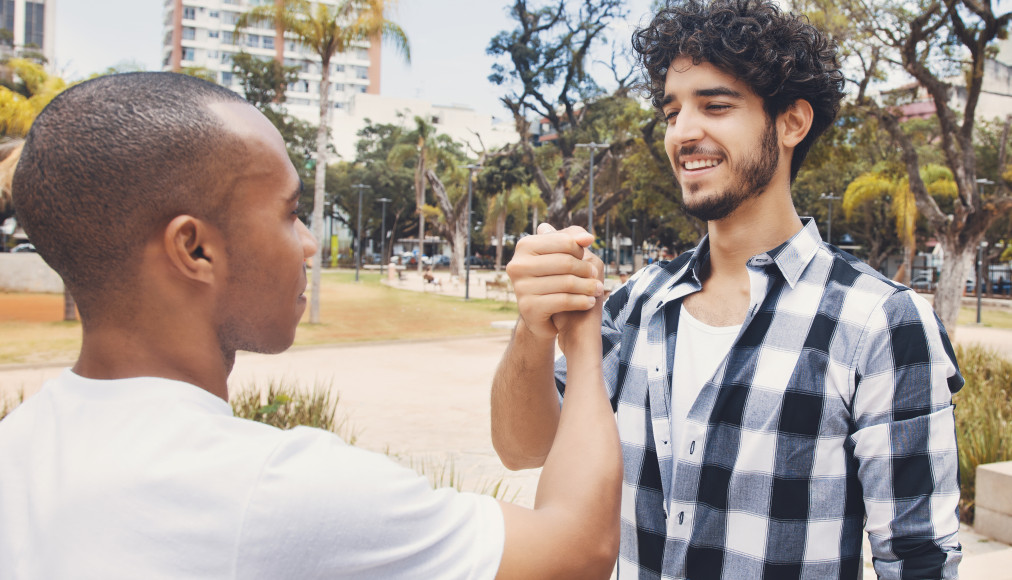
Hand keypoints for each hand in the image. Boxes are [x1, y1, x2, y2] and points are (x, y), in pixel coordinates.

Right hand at [506, 223, 603, 341]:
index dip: (580, 250)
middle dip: (586, 270)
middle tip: (595, 277)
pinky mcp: (528, 308)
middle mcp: (517, 265)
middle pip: (566, 262)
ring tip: (597, 290)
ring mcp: (520, 287)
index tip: (586, 257)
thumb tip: (587, 237)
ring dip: (588, 287)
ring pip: (567, 283)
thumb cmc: (556, 280)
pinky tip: (589, 302)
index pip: (563, 241)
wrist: (543, 316)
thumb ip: (573, 240)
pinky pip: (563, 300)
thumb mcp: (563, 255)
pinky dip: (581, 301)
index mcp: (524, 246)